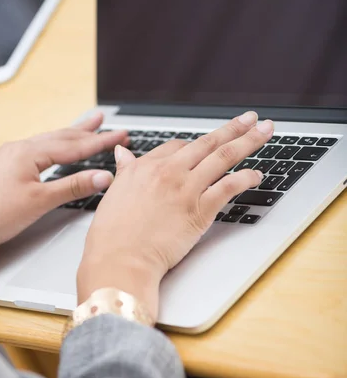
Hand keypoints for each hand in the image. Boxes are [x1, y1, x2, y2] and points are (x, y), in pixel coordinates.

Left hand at [0, 114, 127, 282]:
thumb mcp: (41, 201)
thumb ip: (74, 186)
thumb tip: (103, 176)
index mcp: (27, 152)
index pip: (73, 145)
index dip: (100, 142)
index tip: (121, 136)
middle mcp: (19, 149)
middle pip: (62, 137)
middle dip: (88, 131)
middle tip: (109, 124)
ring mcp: (12, 157)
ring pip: (50, 141)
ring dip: (73, 134)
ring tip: (90, 125)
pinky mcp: (9, 169)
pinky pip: (40, 150)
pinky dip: (57, 147)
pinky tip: (60, 148)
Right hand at [77, 112, 273, 318]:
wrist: (120, 259)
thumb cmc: (113, 235)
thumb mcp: (114, 193)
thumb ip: (125, 170)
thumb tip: (122, 152)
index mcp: (145, 166)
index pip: (179, 145)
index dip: (199, 144)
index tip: (213, 142)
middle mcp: (168, 172)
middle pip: (208, 142)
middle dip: (234, 127)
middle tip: (251, 118)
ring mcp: (185, 189)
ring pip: (223, 156)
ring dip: (249, 141)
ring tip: (265, 131)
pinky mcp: (199, 210)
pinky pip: (229, 186)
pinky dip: (246, 177)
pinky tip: (257, 174)